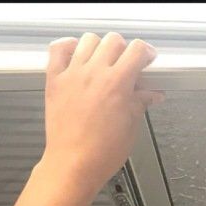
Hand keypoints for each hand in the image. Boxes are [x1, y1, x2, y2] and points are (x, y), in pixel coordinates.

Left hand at [39, 33, 163, 200]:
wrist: (72, 165)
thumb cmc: (101, 152)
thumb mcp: (131, 126)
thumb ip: (141, 102)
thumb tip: (151, 92)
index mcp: (117, 83)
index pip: (136, 49)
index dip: (145, 52)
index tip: (146, 60)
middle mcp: (94, 73)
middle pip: (113, 40)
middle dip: (124, 49)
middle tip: (126, 64)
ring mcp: (72, 74)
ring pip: (88, 40)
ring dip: (99, 47)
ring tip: (102, 61)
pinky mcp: (54, 80)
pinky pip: (58, 49)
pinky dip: (68, 46)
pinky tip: (76, 56)